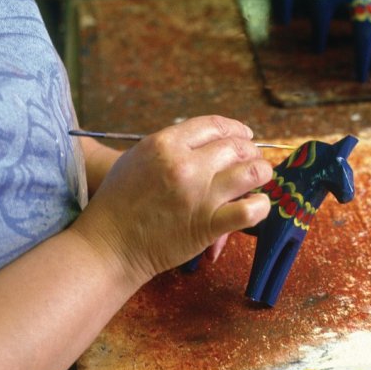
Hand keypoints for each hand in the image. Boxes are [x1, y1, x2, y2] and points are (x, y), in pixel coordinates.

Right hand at [71, 116, 272, 285]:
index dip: (236, 129)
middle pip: (236, 146)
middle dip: (250, 151)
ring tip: (260, 177)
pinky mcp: (208, 225)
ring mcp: (200, 195)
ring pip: (251, 173)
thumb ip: (170, 146)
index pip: (215, 125)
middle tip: (252, 159)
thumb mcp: (137, 158)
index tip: (244, 135)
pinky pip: (250, 211)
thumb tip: (204, 141)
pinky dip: (260, 206)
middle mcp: (185, 165)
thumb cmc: (118, 202)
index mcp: (165, 144)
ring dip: (261, 173)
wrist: (109, 244)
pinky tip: (257, 205)